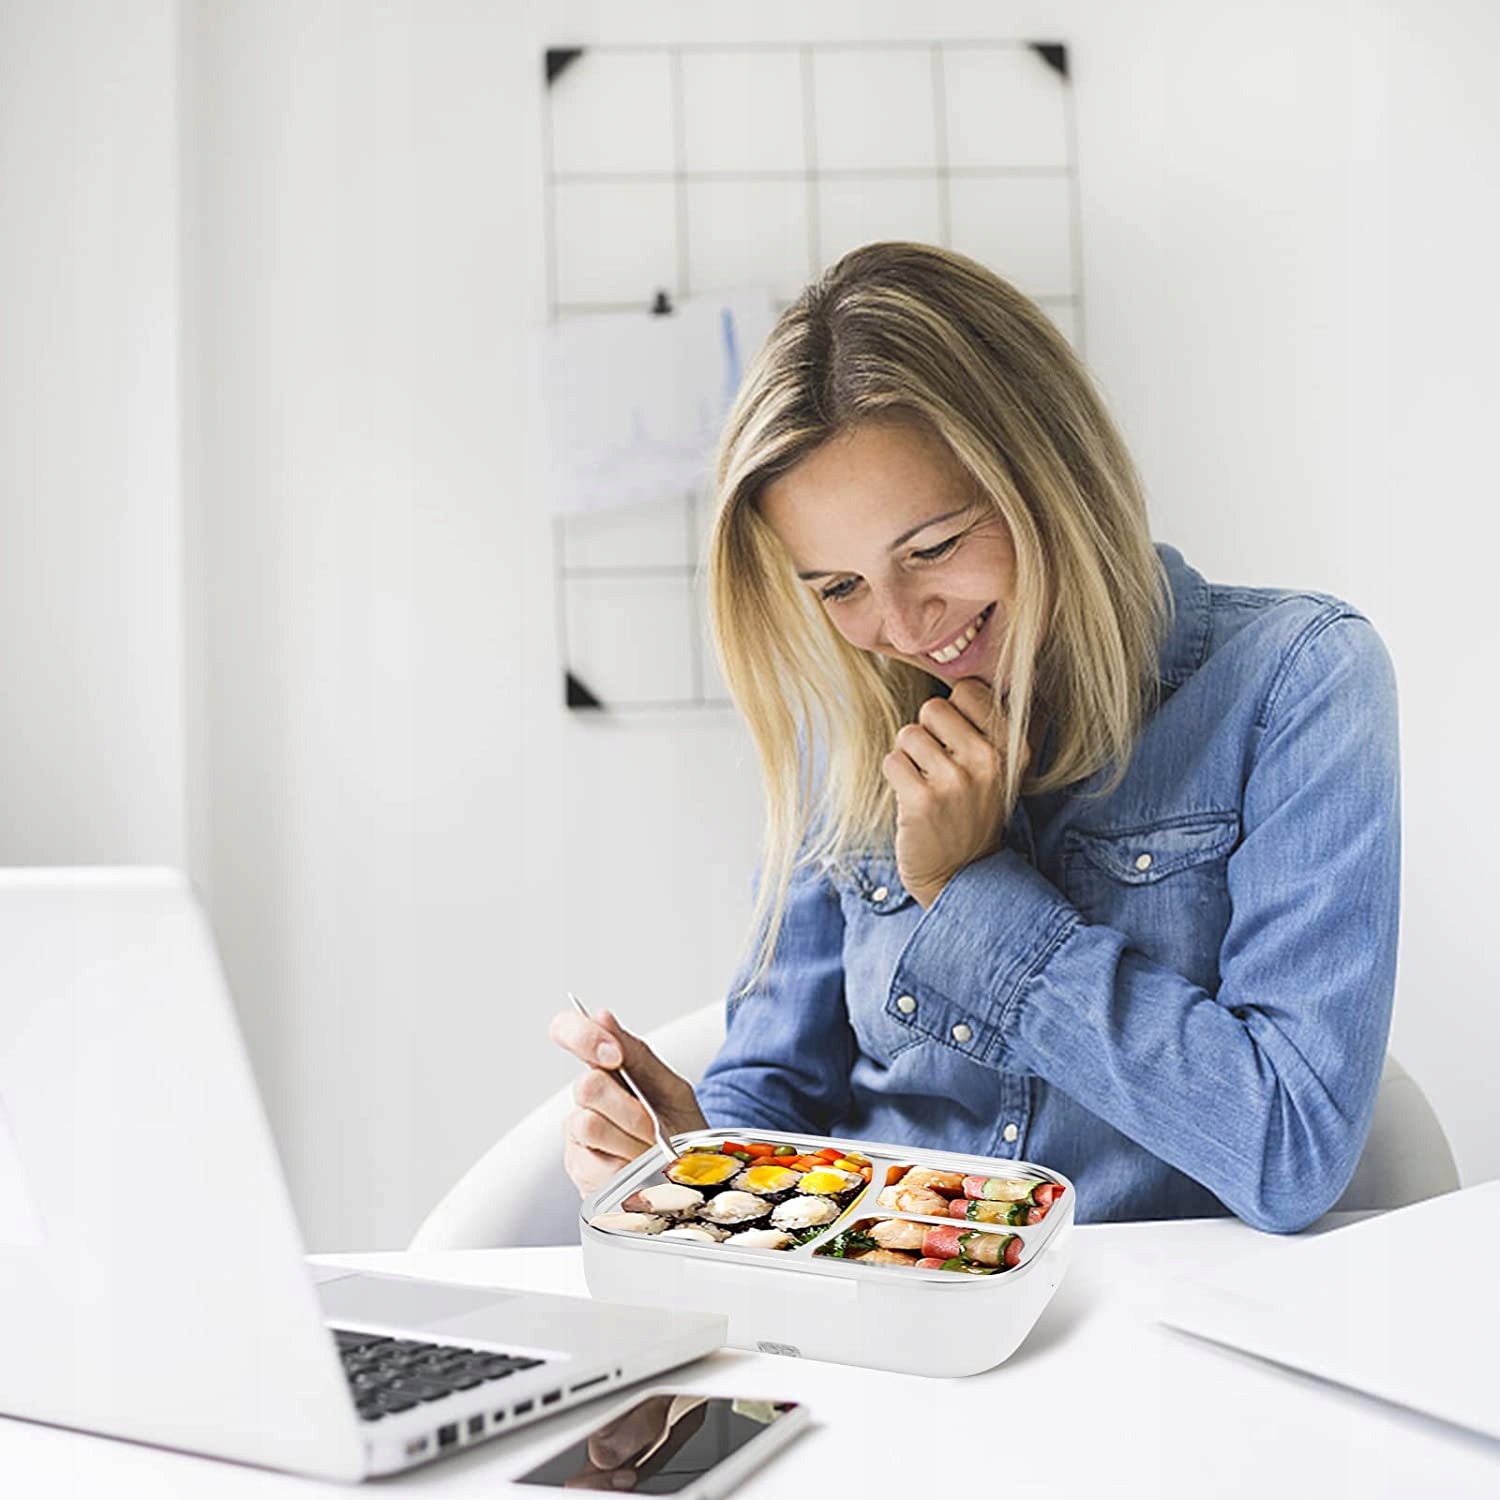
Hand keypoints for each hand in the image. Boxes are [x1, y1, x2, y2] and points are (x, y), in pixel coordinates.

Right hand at [549, 1008, 706, 1196]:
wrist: (688, 1179)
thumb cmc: (679, 1129)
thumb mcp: (672, 1089)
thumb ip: (638, 1056)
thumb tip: (602, 1017)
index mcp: (606, 1066)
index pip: (568, 1031)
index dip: (583, 1037)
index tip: (613, 1055)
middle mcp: (586, 1096)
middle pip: (588, 1086)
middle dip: (629, 1109)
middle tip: (654, 1128)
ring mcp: (577, 1132)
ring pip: (589, 1125)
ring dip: (630, 1140)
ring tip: (651, 1152)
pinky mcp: (578, 1167)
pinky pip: (593, 1164)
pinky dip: (625, 1168)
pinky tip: (637, 1171)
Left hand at [880, 678, 1026, 908]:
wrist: (961, 874)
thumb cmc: (973, 810)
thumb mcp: (1002, 768)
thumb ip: (995, 722)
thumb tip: (990, 670)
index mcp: (1014, 745)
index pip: (968, 689)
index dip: (953, 711)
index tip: (959, 740)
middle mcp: (991, 760)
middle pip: (932, 707)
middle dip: (928, 733)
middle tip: (940, 768)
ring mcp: (957, 781)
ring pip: (908, 733)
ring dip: (909, 757)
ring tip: (928, 784)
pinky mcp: (923, 800)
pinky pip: (892, 760)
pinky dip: (896, 778)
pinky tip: (914, 800)